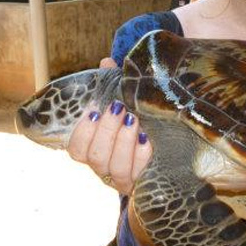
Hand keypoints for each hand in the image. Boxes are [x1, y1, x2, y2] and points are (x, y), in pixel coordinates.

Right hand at [67, 57, 152, 194]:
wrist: (169, 147)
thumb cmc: (137, 119)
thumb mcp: (125, 101)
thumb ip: (113, 85)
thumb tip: (106, 62)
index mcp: (92, 149)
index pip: (76, 149)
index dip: (83, 131)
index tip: (95, 110)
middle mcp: (104, 167)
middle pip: (95, 157)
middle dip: (107, 131)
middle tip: (120, 108)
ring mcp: (123, 178)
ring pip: (116, 168)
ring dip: (124, 142)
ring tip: (134, 120)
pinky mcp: (142, 183)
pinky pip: (138, 175)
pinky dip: (141, 156)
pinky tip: (147, 140)